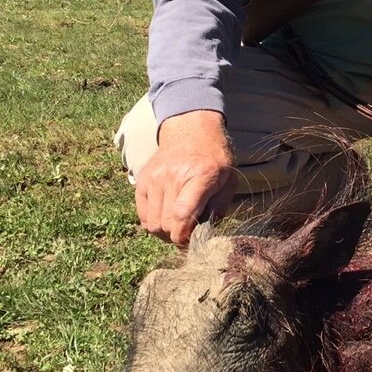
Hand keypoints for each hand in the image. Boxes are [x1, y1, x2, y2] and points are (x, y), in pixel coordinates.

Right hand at [133, 110, 236, 245]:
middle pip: (166, 224)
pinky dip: (153, 223)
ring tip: (177, 226)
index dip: (185, 235)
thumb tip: (207, 233)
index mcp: (200, 177)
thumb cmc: (214, 159)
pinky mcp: (142, 181)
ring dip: (164, 232)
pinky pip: (142, 216)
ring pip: (152, 224)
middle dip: (177, 236)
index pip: (182, 214)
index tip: (192, 239)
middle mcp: (173, 177)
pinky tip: (166, 217)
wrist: (191, 132)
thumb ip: (219, 207)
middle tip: (188, 233)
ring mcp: (154, 178)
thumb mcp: (228, 180)